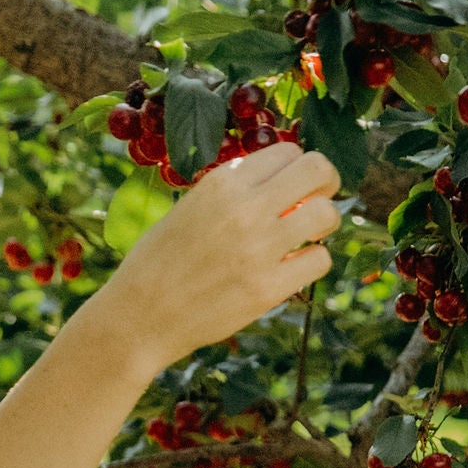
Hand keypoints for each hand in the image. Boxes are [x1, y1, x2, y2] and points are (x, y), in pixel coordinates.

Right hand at [104, 142, 337, 370]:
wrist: (140, 316)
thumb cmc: (160, 261)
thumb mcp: (190, 207)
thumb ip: (233, 191)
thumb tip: (278, 182)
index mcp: (223, 182)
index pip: (287, 151)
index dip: (294, 168)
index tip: (289, 186)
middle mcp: (245, 208)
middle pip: (318, 169)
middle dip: (324, 183)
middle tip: (315, 201)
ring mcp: (260, 249)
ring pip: (327, 214)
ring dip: (324, 223)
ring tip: (306, 236)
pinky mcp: (268, 289)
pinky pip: (320, 260)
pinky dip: (313, 262)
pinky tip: (294, 268)